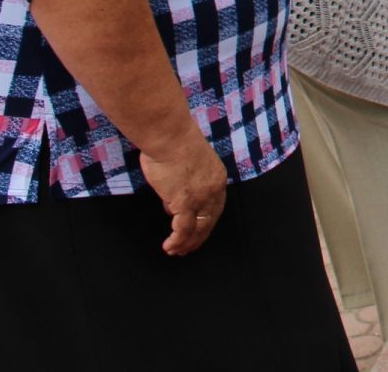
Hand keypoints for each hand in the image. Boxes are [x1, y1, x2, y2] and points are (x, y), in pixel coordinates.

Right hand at [140, 136, 226, 255]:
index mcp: (217, 178)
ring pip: (197, 228)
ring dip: (187, 243)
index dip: (206, 222)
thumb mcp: (184, 166)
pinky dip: (177, 241)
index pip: (215, 207)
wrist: (169, 136)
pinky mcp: (185, 202)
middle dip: (199, 237)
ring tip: (176, 251)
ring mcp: (201, 197)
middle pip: (209, 221)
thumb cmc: (172, 144)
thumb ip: (182, 186)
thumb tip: (171, 205)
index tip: (197, 231)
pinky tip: (169, 246)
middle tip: (188, 248)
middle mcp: (213, 189)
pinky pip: (183, 229)